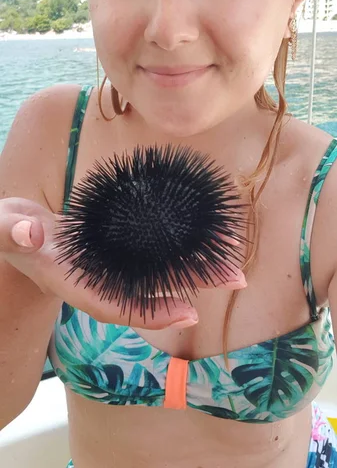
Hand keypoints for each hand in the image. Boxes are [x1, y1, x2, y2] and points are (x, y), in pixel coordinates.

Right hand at [1, 198, 245, 329]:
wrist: (17, 231)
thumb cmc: (8, 231)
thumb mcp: (5, 229)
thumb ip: (11, 232)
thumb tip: (27, 232)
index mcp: (73, 283)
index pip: (116, 305)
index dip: (152, 311)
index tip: (189, 313)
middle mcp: (98, 281)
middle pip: (151, 290)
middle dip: (193, 284)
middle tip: (236, 278)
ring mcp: (110, 268)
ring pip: (159, 271)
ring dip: (195, 267)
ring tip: (231, 262)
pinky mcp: (117, 251)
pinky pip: (153, 254)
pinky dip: (179, 248)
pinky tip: (201, 241)